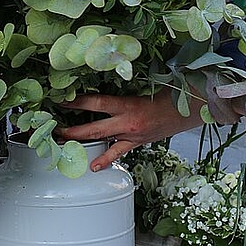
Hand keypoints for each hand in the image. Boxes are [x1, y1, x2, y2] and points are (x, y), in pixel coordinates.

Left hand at [59, 90, 204, 171]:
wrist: (190, 108)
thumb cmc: (169, 92)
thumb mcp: (145, 84)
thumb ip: (124, 85)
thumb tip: (104, 78)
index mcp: (128, 105)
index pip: (96, 103)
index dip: (77, 101)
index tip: (62, 99)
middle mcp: (127, 122)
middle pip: (93, 128)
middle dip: (71, 130)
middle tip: (55, 129)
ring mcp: (131, 135)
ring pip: (101, 141)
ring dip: (82, 142)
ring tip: (65, 143)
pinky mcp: (137, 142)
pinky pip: (118, 152)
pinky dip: (105, 159)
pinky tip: (94, 167)